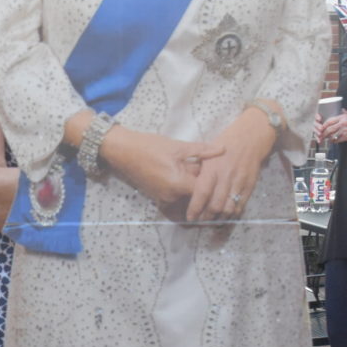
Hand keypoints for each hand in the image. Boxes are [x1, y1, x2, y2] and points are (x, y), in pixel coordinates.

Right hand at [100, 126, 224, 221]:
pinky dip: (185, 192)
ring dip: (196, 191)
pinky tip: (189, 179)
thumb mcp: (178, 147)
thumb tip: (223, 149)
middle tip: (218, 177)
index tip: (222, 174)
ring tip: (203, 176)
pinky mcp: (158, 198)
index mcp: (178, 184)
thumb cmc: (150, 146)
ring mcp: (164, 199)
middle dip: (208, 189)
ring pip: (188, 199)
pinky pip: (177, 199)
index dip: (215, 184)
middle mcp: (171, 197)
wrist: (123, 151)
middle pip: (198, 198)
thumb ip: (202, 151)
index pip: (205, 192)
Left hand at [185, 107, 279, 222]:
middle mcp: (226, 176)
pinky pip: (241, 205)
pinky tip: (226, 215)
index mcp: (212, 167)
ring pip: (228, 208)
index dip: (195, 208)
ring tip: (212, 221)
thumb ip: (201, 170)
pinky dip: (233, 213)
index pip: (202, 193)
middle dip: (206, 217)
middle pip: (215, 205)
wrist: (252, 136)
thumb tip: (189, 187)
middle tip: (200, 221)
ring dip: (219, 218)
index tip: (190, 217)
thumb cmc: (226, 142)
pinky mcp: (250, 185)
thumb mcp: (208, 151)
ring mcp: (239, 181)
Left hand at [319, 112, 346, 143]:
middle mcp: (343, 124)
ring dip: (328, 138)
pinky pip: (338, 140)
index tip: (320, 128)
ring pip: (333, 136)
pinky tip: (333, 140)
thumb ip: (344, 113)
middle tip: (320, 135)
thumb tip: (341, 110)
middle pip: (330, 129)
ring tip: (326, 138)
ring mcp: (345, 131)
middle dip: (323, 133)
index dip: (323, 125)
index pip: (330, 121)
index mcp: (343, 117)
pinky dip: (334, 141)